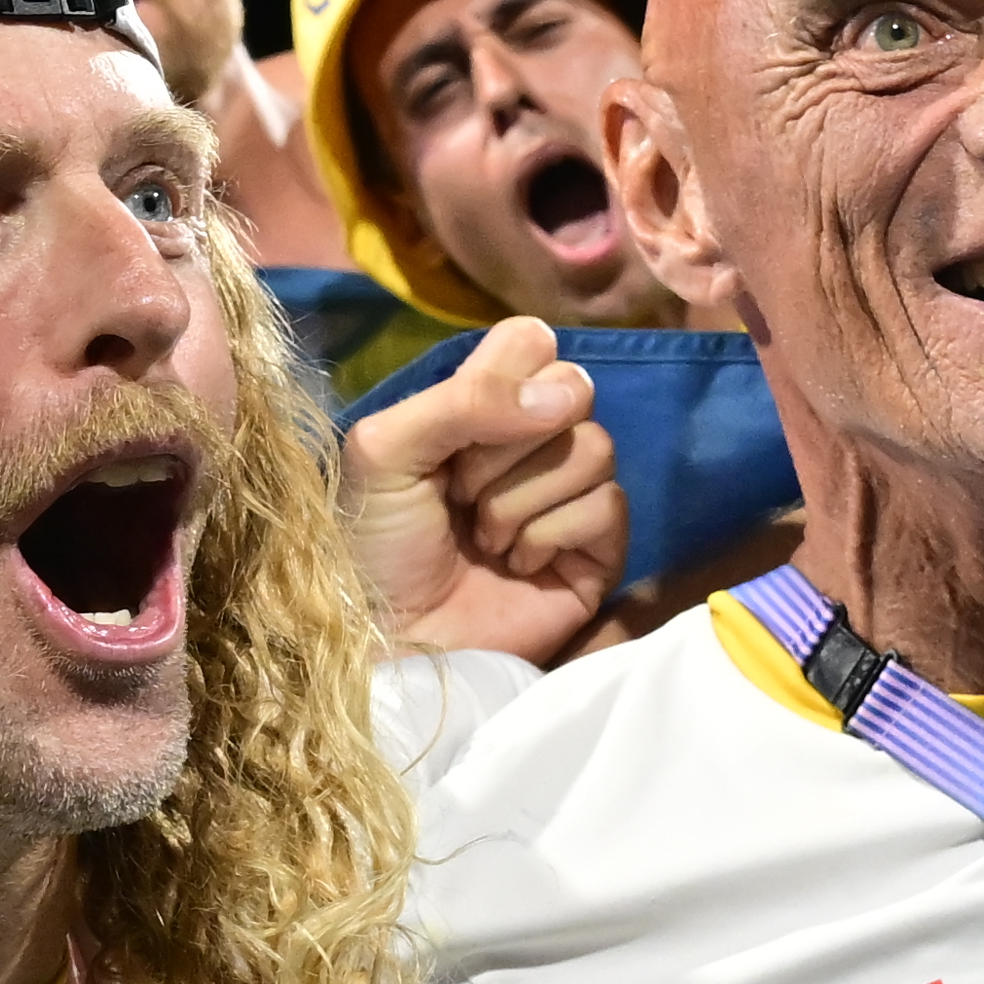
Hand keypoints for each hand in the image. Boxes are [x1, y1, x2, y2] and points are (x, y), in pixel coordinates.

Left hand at [344, 321, 623, 667]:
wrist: (391, 642)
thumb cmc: (375, 548)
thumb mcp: (385, 451)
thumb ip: (463, 400)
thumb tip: (564, 394)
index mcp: (481, 407)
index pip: (533, 341)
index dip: (506, 377)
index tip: (459, 430)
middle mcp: (533, 443)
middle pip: (574, 388)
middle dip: (506, 446)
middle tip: (460, 492)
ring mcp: (569, 496)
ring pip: (596, 447)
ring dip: (522, 498)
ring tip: (483, 538)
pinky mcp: (598, 551)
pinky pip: (608, 506)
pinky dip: (551, 534)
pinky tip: (517, 565)